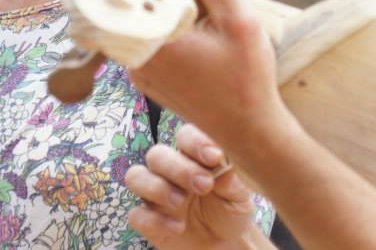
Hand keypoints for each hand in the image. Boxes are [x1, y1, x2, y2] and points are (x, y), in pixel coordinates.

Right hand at [125, 124, 254, 248]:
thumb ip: (233, 178)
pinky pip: (136, 214)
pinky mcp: (148, 220)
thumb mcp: (240, 195)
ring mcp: (155, 194)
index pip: (184, 136)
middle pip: (156, 154)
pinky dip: (155, 220)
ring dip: (158, 188)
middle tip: (204, 185)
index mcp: (193, 156)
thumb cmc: (231, 209)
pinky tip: (178, 227)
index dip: (195, 142)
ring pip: (135, 176)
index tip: (215, 157)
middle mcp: (170, 170)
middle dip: (179, 169)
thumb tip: (224, 160)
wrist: (224, 243)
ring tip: (182, 203)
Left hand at [129, 0, 293, 155]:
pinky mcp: (147, 79)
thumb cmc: (247, 80)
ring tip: (200, 12)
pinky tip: (196, 34)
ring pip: (140, 20)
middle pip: (134, 1)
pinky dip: (165, 28)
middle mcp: (134, 57)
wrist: (248, 130)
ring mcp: (138, 71)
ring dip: (164, 7)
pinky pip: (146, 40)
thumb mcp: (240, 23)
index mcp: (151, 40)